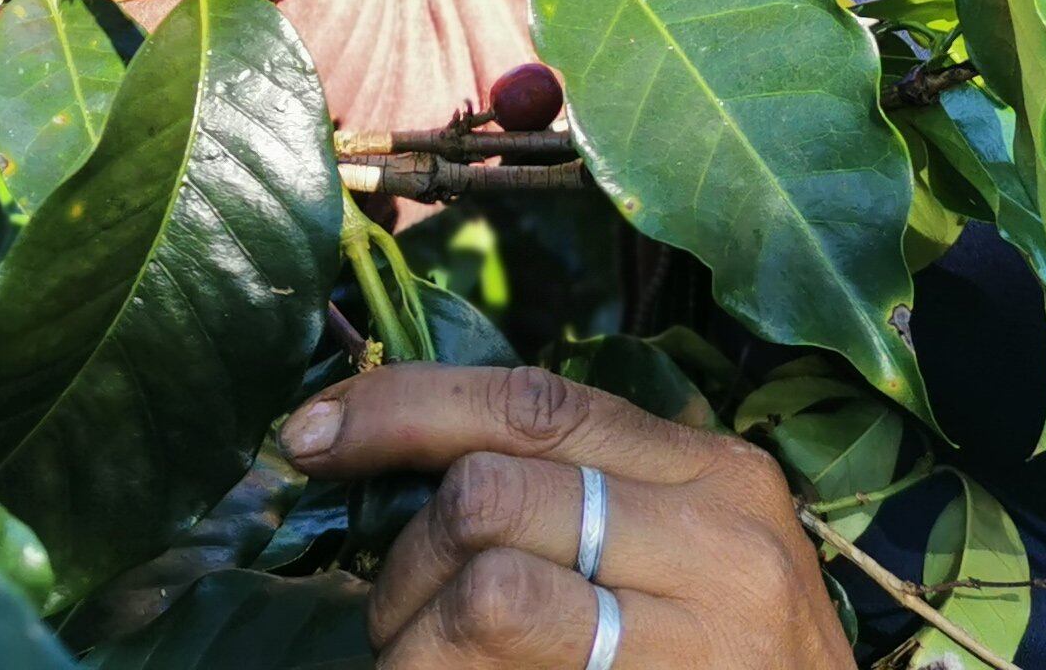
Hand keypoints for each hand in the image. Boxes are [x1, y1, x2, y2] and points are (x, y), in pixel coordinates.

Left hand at [283, 364, 851, 669]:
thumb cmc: (734, 664)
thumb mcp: (690, 554)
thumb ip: (586, 495)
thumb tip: (414, 462)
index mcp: (711, 469)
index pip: (531, 402)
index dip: (401, 407)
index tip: (311, 438)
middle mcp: (718, 535)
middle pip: (489, 494)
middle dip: (401, 560)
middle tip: (390, 626)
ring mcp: (701, 634)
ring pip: (486, 592)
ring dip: (412, 645)